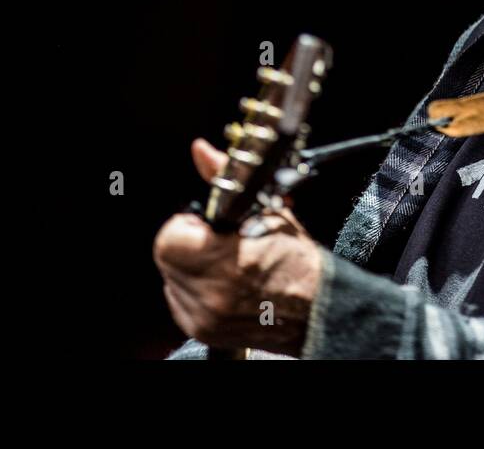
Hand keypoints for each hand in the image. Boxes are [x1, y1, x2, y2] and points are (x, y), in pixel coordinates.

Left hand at [152, 138, 322, 355]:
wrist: (315, 307)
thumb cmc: (295, 259)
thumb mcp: (266, 210)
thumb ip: (226, 179)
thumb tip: (202, 152)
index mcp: (226, 261)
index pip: (170, 239)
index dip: (187, 227)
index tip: (207, 227)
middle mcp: (212, 294)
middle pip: (167, 258)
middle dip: (188, 245)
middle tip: (217, 243)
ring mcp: (206, 317)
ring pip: (171, 279)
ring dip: (190, 268)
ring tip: (223, 264)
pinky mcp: (203, 331)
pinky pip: (179, 301)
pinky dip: (194, 290)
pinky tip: (221, 284)